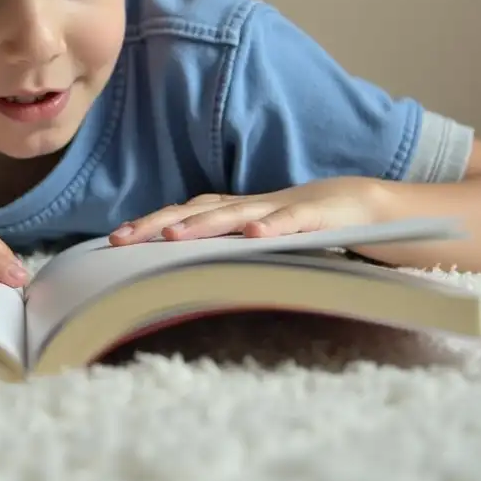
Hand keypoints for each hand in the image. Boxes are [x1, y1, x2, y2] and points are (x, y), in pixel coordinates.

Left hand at [108, 178, 381, 244]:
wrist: (366, 206)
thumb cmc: (305, 227)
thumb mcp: (261, 241)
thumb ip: (228, 250)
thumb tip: (183, 274)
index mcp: (236, 212)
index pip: (186, 214)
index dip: (151, 223)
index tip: (114, 239)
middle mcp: (252, 207)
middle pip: (198, 211)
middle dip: (158, 224)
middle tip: (122, 238)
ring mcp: (284, 208)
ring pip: (238, 213)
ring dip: (204, 224)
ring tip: (173, 235)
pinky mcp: (320, 215)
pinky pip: (294, 220)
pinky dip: (275, 225)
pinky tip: (257, 235)